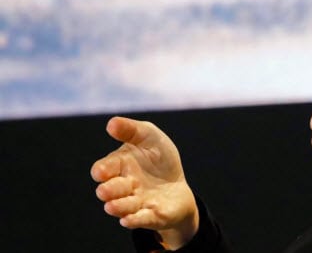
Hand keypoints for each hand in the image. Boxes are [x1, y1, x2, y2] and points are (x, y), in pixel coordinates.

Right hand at [91, 117, 198, 248]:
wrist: (178, 185)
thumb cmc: (158, 159)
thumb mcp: (149, 137)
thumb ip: (131, 130)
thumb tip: (111, 123)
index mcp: (119, 166)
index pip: (103, 169)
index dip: (101, 171)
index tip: (102, 171)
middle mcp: (124, 187)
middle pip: (110, 190)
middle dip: (108, 190)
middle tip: (105, 191)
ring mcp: (136, 203)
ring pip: (123, 207)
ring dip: (118, 207)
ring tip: (112, 206)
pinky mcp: (152, 215)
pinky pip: (141, 220)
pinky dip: (134, 220)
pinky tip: (128, 220)